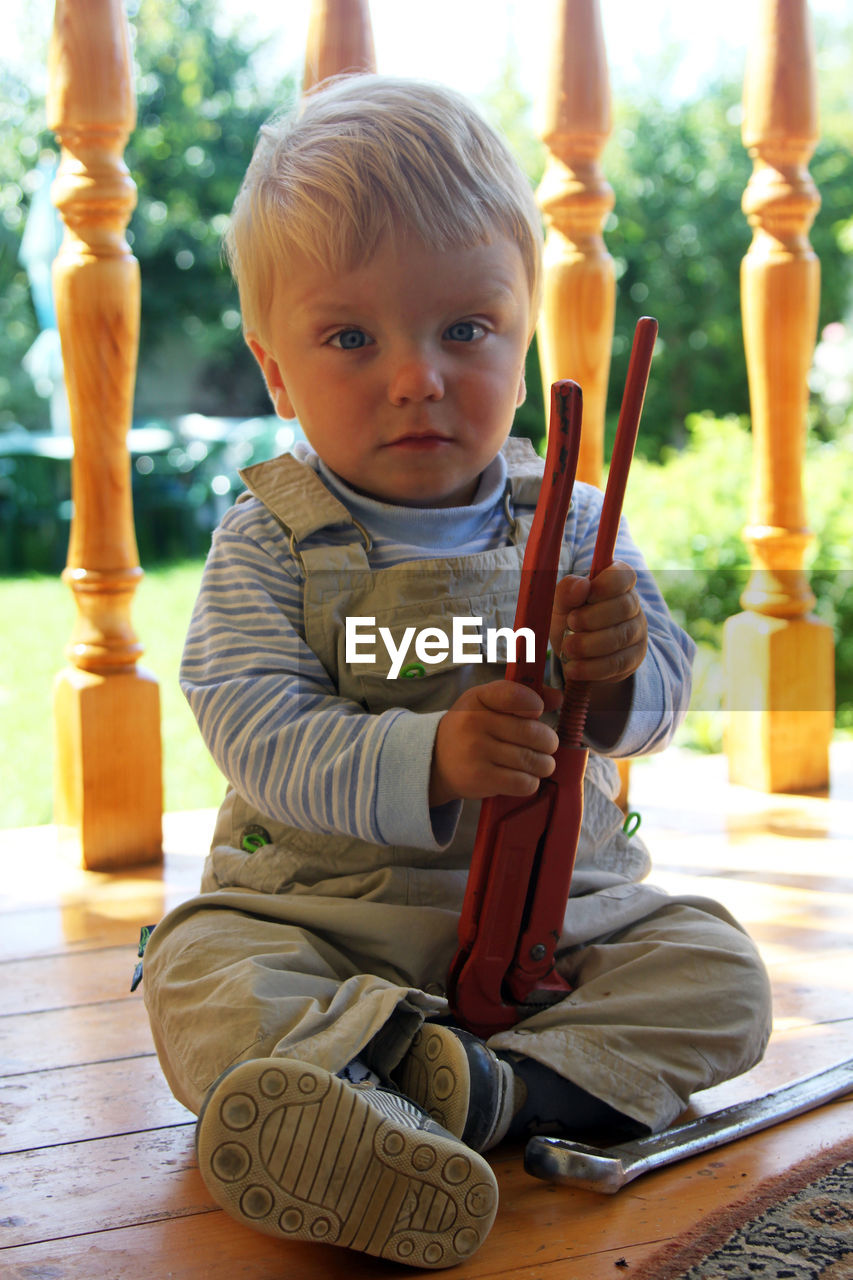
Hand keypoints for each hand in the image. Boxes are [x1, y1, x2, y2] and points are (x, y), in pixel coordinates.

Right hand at [429, 680, 560, 806]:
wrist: (436, 761)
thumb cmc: (470, 729)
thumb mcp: (486, 703)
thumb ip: (522, 696)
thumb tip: (558, 698)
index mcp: (478, 698)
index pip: (514, 694)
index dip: (535, 703)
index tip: (537, 711)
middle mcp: (474, 723)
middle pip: (533, 733)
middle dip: (549, 742)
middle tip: (546, 746)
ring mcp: (476, 752)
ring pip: (532, 760)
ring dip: (543, 765)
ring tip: (538, 763)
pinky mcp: (480, 779)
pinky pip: (524, 782)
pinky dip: (531, 782)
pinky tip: (523, 777)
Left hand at [550, 561, 646, 684]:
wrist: (576, 655)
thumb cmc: (570, 620)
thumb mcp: (560, 604)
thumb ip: (566, 591)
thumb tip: (581, 585)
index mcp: (616, 582)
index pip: (624, 574)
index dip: (607, 584)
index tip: (587, 594)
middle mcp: (632, 604)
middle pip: (623, 606)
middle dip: (593, 617)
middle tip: (571, 623)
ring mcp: (637, 632)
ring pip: (621, 637)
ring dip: (590, 644)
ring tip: (568, 648)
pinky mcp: (633, 658)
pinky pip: (617, 663)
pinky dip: (592, 667)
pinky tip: (574, 668)